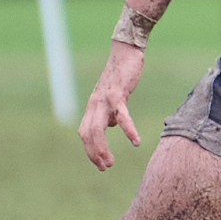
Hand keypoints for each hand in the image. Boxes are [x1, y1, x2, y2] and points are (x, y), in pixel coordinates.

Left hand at [80, 42, 145, 169]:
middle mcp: (94, 104)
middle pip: (88, 134)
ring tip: (111, 162)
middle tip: (105, 167)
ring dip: (103, 148)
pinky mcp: (118, 93)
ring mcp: (104, 99)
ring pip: (98, 129)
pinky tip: (135, 141)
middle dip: (94, 153)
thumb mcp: (114, 96)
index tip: (100, 163)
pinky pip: (121, 115)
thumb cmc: (122, 74)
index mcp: (93, 106)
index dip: (90, 150)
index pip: (85, 133)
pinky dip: (128, 129)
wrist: (126, 52)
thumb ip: (110, 111)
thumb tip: (111, 125)